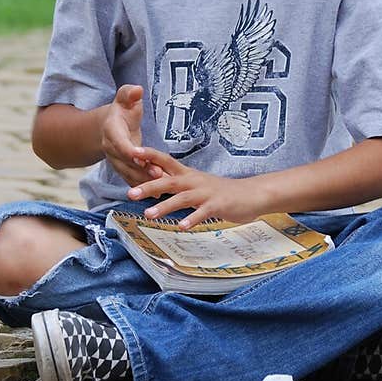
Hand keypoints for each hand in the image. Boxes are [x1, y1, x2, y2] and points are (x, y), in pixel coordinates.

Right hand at [100, 85, 162, 186]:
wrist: (108, 127)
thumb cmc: (122, 110)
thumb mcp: (125, 97)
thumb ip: (130, 93)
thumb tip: (137, 90)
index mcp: (111, 131)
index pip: (120, 143)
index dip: (129, 151)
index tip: (140, 155)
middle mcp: (111, 149)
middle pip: (125, 163)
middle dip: (141, 170)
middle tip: (159, 174)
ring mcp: (115, 162)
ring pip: (129, 175)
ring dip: (145, 181)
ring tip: (163, 185)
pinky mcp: (123, 170)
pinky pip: (132, 180)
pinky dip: (144, 187)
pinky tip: (160, 193)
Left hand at [127, 148, 266, 227]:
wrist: (251, 194)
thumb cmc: (220, 192)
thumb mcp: (196, 185)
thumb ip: (177, 185)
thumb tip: (153, 186)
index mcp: (188, 175)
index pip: (165, 161)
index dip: (149, 156)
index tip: (132, 153)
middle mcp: (194, 181)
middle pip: (169, 181)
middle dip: (149, 186)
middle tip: (130, 193)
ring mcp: (206, 193)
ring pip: (182, 198)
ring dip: (165, 206)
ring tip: (148, 214)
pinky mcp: (218, 205)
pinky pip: (202, 213)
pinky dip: (191, 219)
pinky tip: (181, 227)